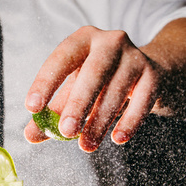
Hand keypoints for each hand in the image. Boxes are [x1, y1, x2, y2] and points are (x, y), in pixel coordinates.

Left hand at [24, 26, 160, 151]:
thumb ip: (52, 112)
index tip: (32, 108)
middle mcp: (110, 41)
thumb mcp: (73, 91)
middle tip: (65, 132)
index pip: (61, 58)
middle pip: (93, 73)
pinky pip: (142, 101)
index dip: (45, 82)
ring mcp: (135, 56)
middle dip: (78, 104)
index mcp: (83, 39)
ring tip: (86, 146)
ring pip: (116, 91)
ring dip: (100, 121)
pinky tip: (117, 139)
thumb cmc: (100, 82)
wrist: (148, 72)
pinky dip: (129, 121)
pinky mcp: (154, 75)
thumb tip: (31, 135)